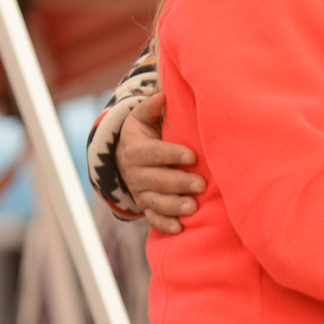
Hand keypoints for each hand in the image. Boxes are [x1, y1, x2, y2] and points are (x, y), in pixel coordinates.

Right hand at [118, 92, 204, 233]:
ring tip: (193, 208)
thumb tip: (160, 96)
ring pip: (156, 201)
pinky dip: (165, 224)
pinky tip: (179, 228)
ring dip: (174, 206)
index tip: (192, 156)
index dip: (172, 154)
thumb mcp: (140, 118)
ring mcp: (140, 192)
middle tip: (201, 185)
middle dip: (179, 183)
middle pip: (157, 180)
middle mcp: (135, 174)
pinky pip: (152, 217)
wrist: (122, 158)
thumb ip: (150, 108)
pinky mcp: (145, 206)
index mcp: (135, 150)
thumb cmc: (141, 133)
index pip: (154, 153)